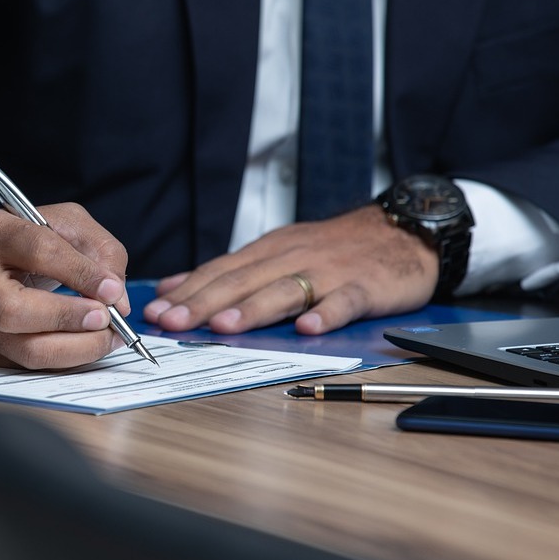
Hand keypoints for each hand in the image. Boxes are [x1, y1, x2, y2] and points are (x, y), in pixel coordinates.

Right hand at [0, 203, 130, 368]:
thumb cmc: (24, 242)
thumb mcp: (62, 224)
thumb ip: (98, 250)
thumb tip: (117, 299)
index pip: (38, 251)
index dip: (80, 273)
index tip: (113, 290)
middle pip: (14, 311)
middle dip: (69, 319)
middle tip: (106, 318)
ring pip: (24, 350)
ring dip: (76, 349)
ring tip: (107, 337)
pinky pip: (30, 366)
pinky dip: (67, 360)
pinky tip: (87, 346)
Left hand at [143, 205, 437, 334]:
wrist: (402, 230)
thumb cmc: (334, 248)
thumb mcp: (277, 251)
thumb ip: (229, 271)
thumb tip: (175, 287)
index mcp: (268, 252)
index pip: (220, 271)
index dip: (188, 291)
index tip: (156, 311)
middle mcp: (291, 258)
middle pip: (242, 281)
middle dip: (204, 302)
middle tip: (174, 321)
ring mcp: (328, 272)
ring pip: (284, 290)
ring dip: (253, 308)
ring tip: (225, 325)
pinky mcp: (363, 286)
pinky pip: (344, 301)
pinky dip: (327, 313)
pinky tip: (309, 328)